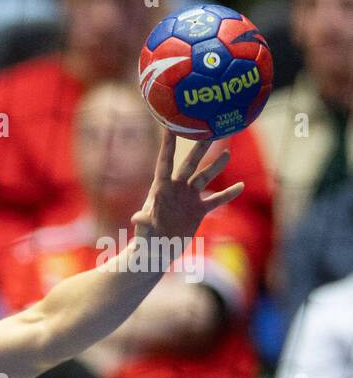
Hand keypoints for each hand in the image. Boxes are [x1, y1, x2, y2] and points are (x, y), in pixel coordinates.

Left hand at [131, 129, 244, 247]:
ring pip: (204, 178)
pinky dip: (228, 194)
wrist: (156, 251)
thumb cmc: (145, 240)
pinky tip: (241, 186)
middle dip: (198, 149)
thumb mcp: (144, 230)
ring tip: (227, 153)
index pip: (164, 163)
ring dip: (215, 167)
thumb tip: (137, 217)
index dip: (168, 146)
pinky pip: (216, 200)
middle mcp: (175, 189)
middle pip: (188, 165)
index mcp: (160, 189)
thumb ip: (143, 222)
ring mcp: (188, 198)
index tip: (170, 126)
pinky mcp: (198, 210)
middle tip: (209, 131)